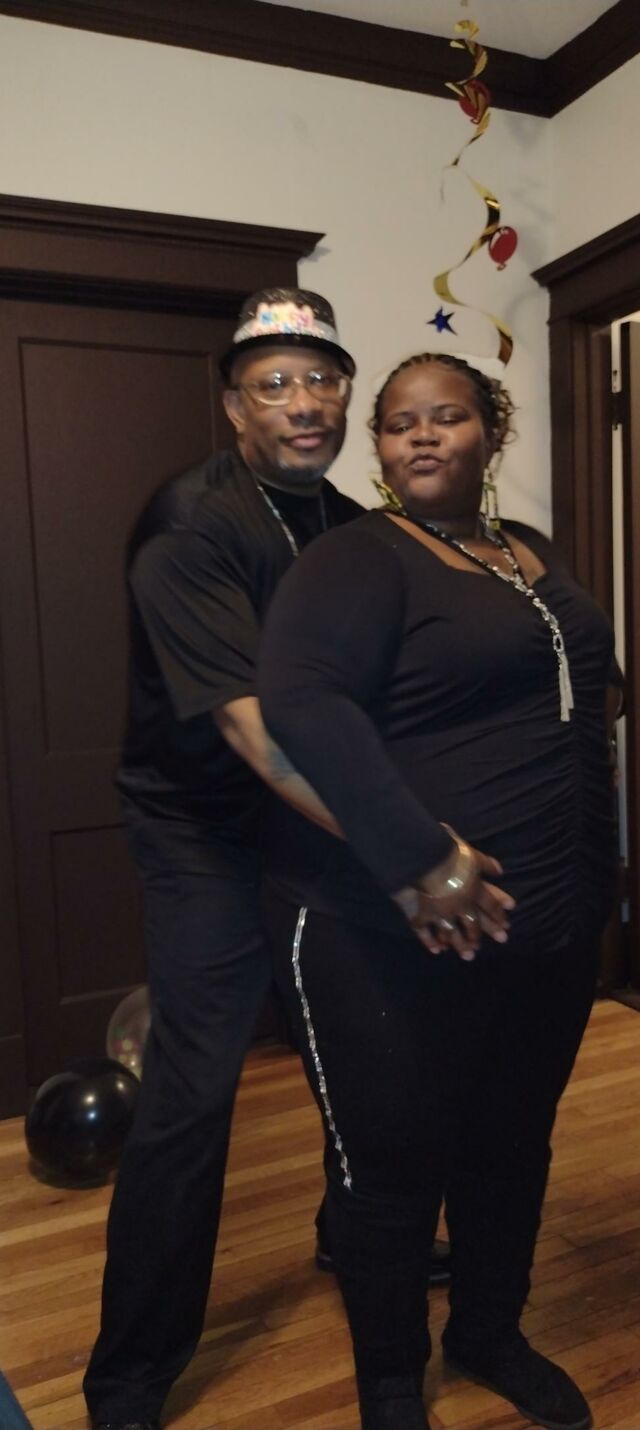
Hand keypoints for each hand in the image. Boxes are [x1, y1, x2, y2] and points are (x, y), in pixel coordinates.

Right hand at [393, 837, 514, 961]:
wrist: (425, 860)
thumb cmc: (451, 855)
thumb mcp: (473, 855)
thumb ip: (486, 864)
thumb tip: (499, 871)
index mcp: (473, 891)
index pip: (490, 905)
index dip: (498, 915)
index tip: (506, 926)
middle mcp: (460, 906)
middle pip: (473, 924)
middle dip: (481, 934)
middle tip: (490, 944)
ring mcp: (441, 913)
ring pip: (453, 934)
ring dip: (461, 945)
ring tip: (469, 956)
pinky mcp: (422, 915)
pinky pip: (425, 932)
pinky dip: (430, 942)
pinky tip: (437, 950)